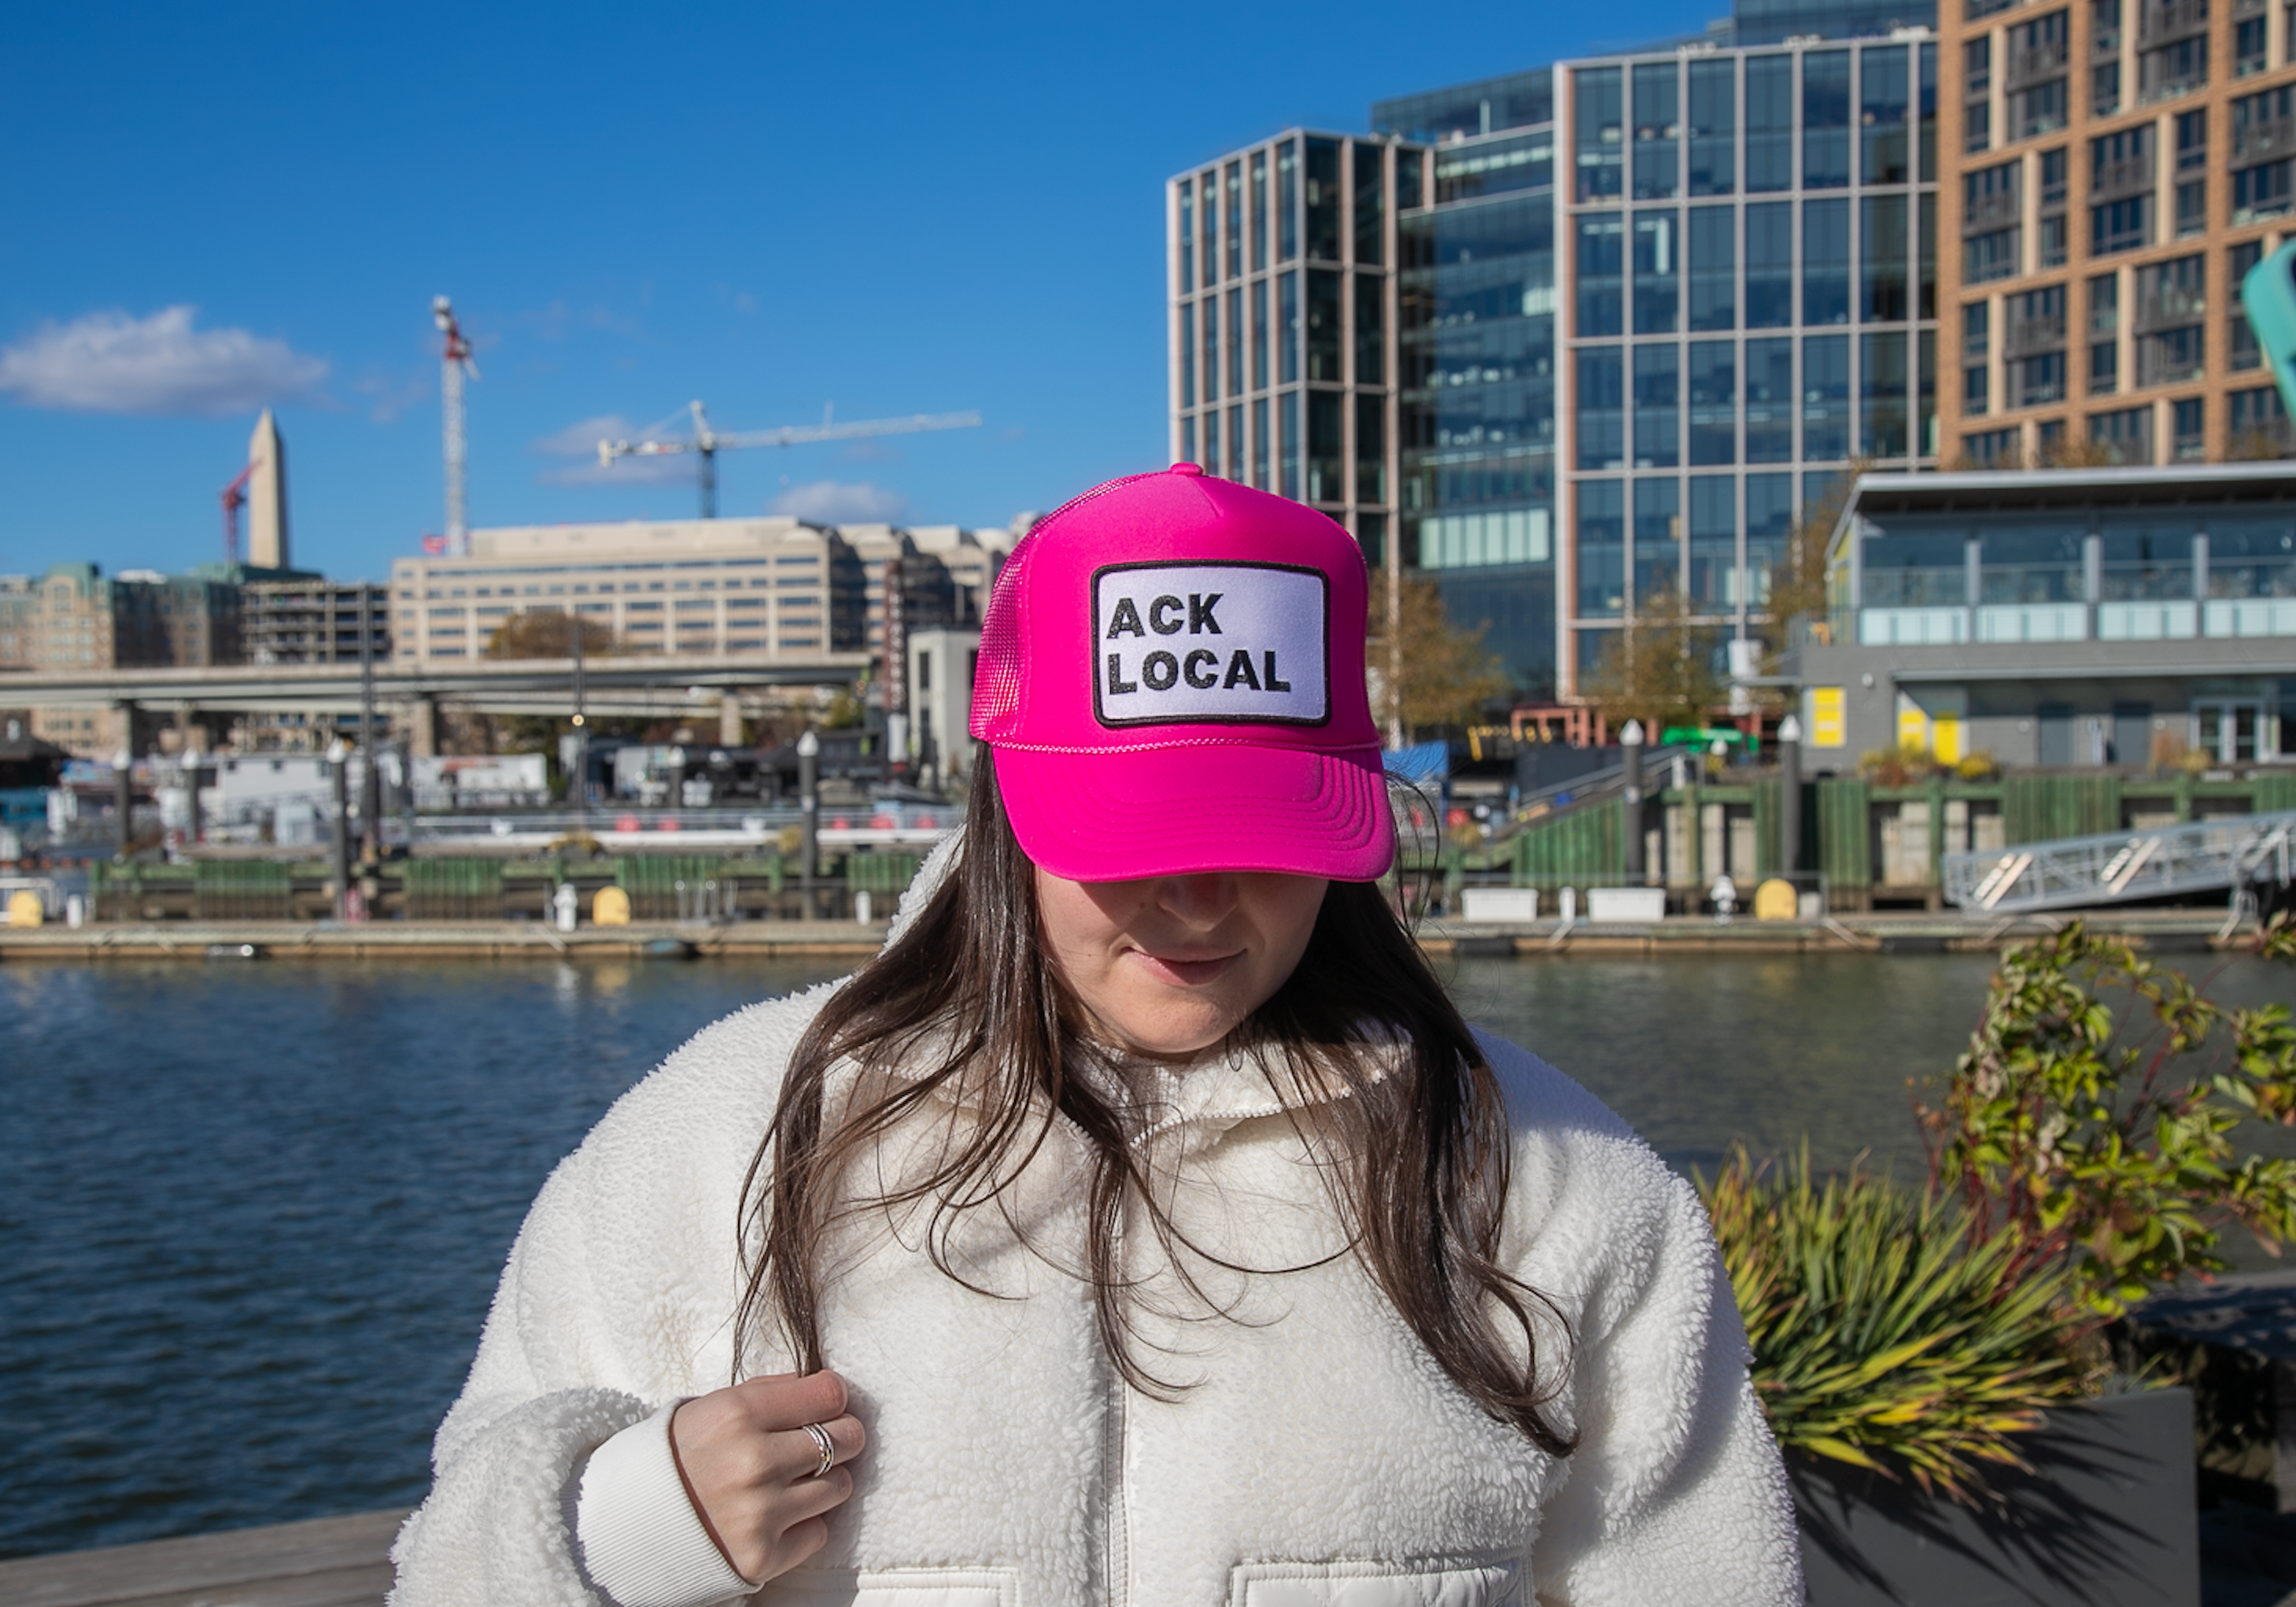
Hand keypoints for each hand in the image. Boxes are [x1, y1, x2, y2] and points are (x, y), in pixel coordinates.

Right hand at [669, 1370, 863, 1585]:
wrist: (626, 1523)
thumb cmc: (678, 1456)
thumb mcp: (712, 1406)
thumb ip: (770, 1392)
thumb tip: (826, 1388)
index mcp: (740, 1413)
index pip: (831, 1393)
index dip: (833, 1398)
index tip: (825, 1405)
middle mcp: (755, 1461)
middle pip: (848, 1438)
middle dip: (841, 1437)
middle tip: (819, 1443)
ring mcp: (761, 1512)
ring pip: (841, 1486)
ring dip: (825, 1481)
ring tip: (792, 1481)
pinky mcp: (763, 1556)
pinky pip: (819, 1531)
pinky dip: (804, 1525)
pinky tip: (776, 1516)